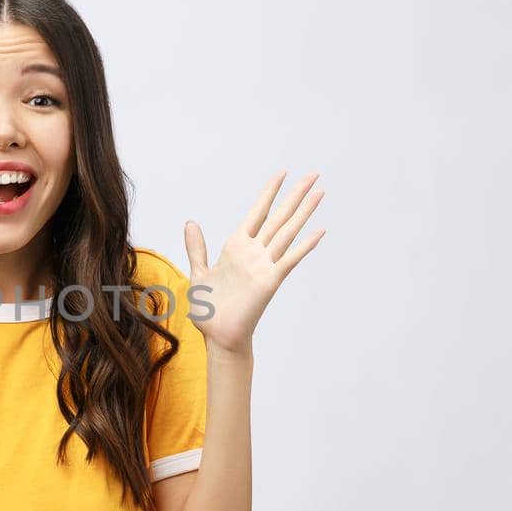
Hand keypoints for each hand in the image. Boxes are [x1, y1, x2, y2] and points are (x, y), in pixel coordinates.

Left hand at [182, 170, 325, 354]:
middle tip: (313, 174)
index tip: (281, 173)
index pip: (257, 213)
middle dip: (295, 195)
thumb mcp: (198, 272)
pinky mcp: (270, 281)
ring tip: (320, 192)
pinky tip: (319, 230)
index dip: (269, 193)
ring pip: (287, 231)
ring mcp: (265, 265)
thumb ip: (196, 248)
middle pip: (279, 217)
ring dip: (304, 211)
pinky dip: (305, 245)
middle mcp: (255, 253)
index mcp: (237, 247)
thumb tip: (191, 222)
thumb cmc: (210, 310)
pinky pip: (290, 259)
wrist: (218, 336)